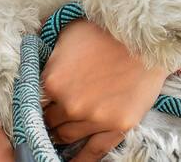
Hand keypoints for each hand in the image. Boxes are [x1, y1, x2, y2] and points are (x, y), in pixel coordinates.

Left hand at [41, 21, 166, 161]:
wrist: (146, 37)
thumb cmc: (105, 30)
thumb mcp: (66, 34)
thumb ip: (48, 56)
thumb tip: (34, 63)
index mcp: (52, 81)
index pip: (33, 103)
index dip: (34, 106)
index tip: (35, 109)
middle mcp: (70, 105)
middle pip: (49, 122)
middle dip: (47, 122)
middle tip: (47, 122)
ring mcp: (94, 118)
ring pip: (68, 137)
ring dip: (60, 138)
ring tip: (56, 139)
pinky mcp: (118, 126)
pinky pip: (95, 151)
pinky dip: (81, 160)